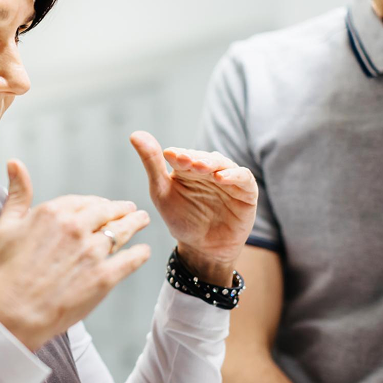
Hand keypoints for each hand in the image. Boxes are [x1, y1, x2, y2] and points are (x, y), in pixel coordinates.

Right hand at [0, 159, 151, 350]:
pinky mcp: (104, 277)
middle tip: (131, 210)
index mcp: (53, 212)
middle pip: (108, 212)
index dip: (96, 203)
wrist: (11, 313)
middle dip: (121, 209)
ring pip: (122, 231)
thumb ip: (17, 193)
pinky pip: (130, 259)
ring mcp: (92, 252)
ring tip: (142, 221)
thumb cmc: (4, 271)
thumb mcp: (5, 226)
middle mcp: (76, 227)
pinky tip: (143, 251)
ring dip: (135, 223)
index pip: (84, 201)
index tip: (103, 205)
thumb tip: (14, 162)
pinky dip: (139, 254)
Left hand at [130, 131, 257, 284]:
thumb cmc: (181, 219)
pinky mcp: (246, 191)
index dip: (178, 154)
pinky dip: (234, 175)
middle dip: (194, 158)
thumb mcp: (161, 192)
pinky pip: (244, 177)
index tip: (169, 155)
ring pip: (223, 164)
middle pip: (203, 157)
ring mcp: (229, 179)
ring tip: (200, 167)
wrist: (202, 248)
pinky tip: (221, 178)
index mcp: (188, 167)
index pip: (184, 155)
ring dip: (211, 163)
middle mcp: (209, 169)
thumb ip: (151, 164)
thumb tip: (135, 134)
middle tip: (184, 160)